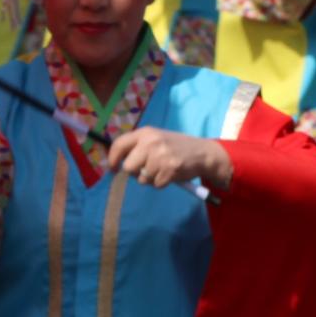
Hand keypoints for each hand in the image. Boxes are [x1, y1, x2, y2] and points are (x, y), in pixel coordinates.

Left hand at [106, 127, 231, 190]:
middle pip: (128, 167)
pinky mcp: (170, 169)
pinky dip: (162, 183)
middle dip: (135, 172)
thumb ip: (138, 147)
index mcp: (145, 133)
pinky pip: (156, 184)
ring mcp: (161, 155)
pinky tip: (170, 174)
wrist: (202, 152)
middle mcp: (151, 142)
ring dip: (151, 179)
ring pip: (142, 178)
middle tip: (147, 170)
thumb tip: (118, 163)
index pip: (119, 145)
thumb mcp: (156, 139)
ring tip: (162, 170)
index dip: (112, 159)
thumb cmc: (175, 147)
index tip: (113, 168)